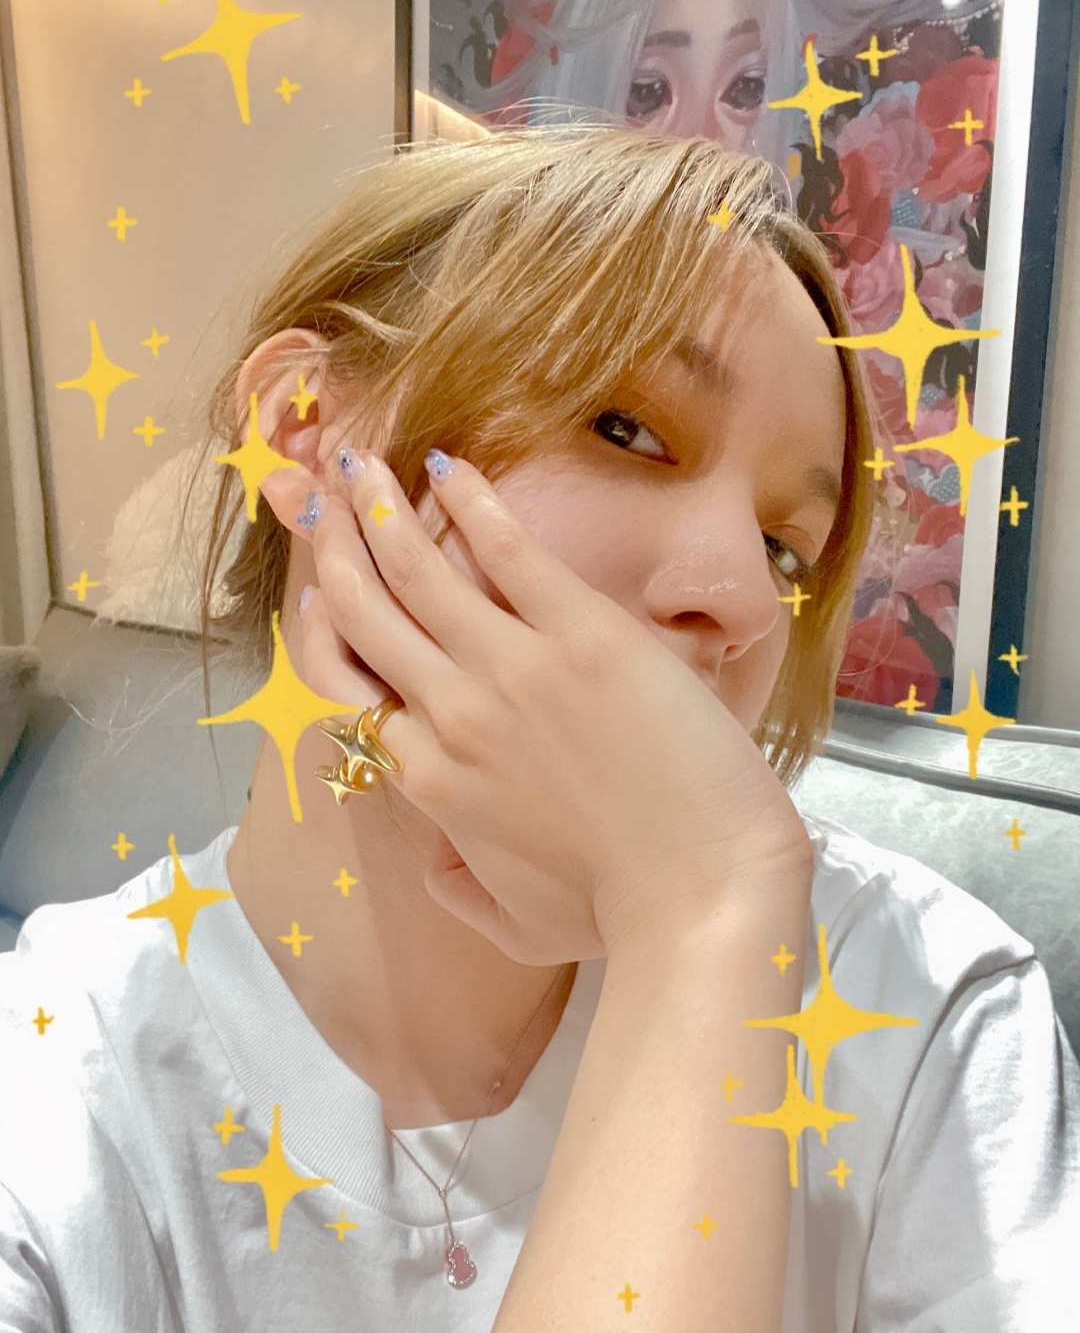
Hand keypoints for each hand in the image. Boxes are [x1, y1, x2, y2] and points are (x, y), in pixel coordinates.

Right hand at [299, 451, 812, 963]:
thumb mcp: (522, 926)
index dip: (324, 634)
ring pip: (417, 573)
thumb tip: (436, 867)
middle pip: (366, 615)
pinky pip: (508, 551)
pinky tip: (448, 466)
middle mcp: (449, 714)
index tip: (316, 596)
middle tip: (317, 496)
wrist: (702, 890)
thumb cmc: (619, 915)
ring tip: (359, 463)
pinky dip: (471, 504)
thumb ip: (464, 894)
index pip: (351, 691)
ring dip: (379, 511)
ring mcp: (510, 667)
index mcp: (430, 781)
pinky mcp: (578, 631)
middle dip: (333, 549)